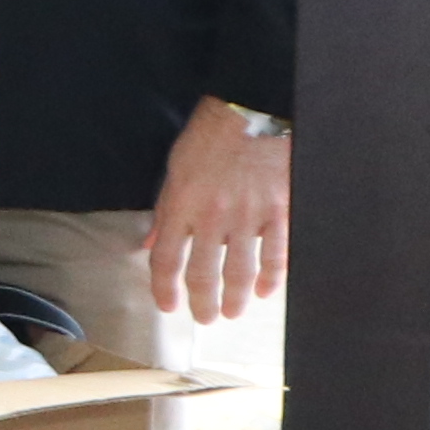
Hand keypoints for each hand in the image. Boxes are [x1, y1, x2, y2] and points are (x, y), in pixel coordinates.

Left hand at [148, 97, 292, 326]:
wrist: (253, 110)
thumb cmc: (211, 135)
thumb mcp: (176, 168)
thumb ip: (166, 210)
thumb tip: (150, 244)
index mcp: (182, 205)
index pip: (165, 259)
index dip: (164, 288)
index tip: (168, 306)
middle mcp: (212, 217)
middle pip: (203, 273)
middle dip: (202, 303)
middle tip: (205, 319)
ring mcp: (247, 216)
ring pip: (240, 272)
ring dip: (235, 298)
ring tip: (233, 313)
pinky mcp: (279, 211)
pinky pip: (275, 254)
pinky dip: (272, 278)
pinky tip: (267, 292)